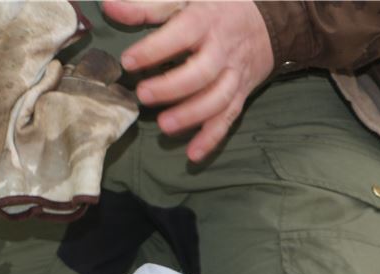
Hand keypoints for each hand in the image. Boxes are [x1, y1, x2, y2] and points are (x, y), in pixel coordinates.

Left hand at [102, 0, 274, 161]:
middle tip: (143, 95)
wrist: (268, 23)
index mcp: (206, 21)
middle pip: (201, 73)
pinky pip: (228, 119)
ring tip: (164, 126)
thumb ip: (148, 6)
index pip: (181, 35)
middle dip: (172, 87)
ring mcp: (233, 76)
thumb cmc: (217, 9)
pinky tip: (193, 153)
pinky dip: (212, 138)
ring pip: (217, 100)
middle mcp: (222, 51)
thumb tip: (110, 8)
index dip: (155, 49)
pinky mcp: (241, 95)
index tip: (128, 61)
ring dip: (191, 116)